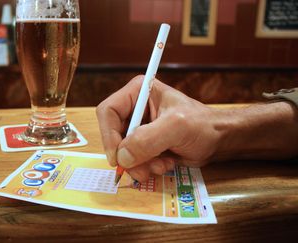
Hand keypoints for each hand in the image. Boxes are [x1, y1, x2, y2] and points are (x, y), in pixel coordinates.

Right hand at [96, 76, 223, 181]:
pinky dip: (146, 167)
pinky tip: (165, 164)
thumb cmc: (202, 125)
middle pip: (113, 135)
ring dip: (139, 164)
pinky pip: (132, 160)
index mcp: (137, 92)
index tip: (118, 158)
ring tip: (161, 165)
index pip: (108, 112)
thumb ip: (147, 139)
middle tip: (143, 169)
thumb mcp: (176, 127)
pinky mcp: (143, 144)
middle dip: (128, 155)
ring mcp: (138, 128)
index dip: (109, 135)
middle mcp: (133, 109)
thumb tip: (122, 157)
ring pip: (122, 152)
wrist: (219, 140)